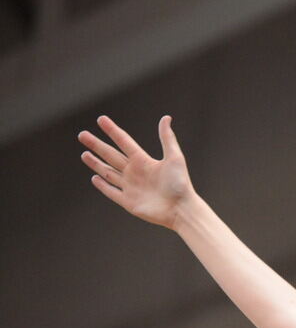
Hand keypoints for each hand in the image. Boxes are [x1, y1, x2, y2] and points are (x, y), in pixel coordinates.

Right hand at [79, 115, 193, 229]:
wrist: (181, 209)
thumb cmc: (180, 184)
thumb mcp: (175, 158)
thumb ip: (167, 138)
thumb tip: (166, 117)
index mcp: (144, 161)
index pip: (124, 142)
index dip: (112, 131)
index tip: (101, 119)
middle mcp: (135, 172)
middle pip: (111, 155)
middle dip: (96, 145)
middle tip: (82, 134)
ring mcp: (131, 187)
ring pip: (108, 173)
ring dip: (96, 164)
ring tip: (84, 154)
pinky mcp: (128, 202)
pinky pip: (112, 192)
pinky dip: (103, 186)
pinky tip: (94, 178)